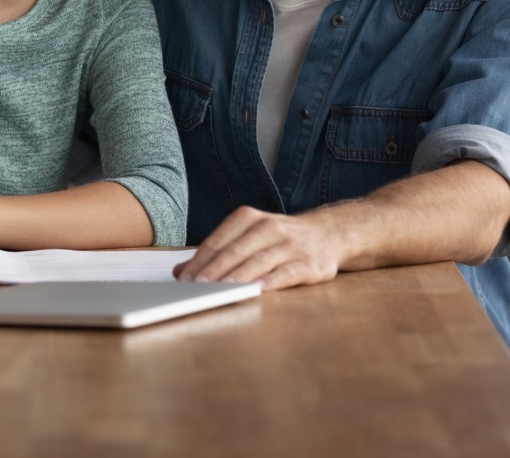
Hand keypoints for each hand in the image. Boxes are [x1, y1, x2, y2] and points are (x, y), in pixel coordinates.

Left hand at [174, 205, 346, 289]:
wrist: (329, 232)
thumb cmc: (280, 238)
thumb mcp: (247, 236)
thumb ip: (216, 252)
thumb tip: (179, 272)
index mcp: (249, 218)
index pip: (218, 241)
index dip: (199, 261)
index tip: (183, 279)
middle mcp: (269, 227)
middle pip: (235, 251)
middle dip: (213, 271)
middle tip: (195, 287)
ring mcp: (291, 244)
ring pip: (258, 262)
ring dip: (237, 278)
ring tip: (219, 291)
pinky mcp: (310, 263)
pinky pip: (286, 274)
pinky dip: (269, 283)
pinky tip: (255, 292)